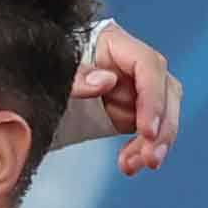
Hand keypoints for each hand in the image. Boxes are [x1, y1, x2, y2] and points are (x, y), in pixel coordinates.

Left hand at [61, 19, 180, 173]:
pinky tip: (131, 163)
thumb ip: (78, 75)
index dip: (153, 98)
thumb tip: (106, 81)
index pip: (148, 66)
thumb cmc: (50, 69)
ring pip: (164, 114)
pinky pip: (150, 132)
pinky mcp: (136, 110)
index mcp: (115, 42)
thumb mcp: (55, 71)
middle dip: (162, 128)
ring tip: (136, 165)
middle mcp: (133, 64)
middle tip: (150, 157)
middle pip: (165, 92)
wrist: (42, 83)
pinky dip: (143, 149)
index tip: (147, 130)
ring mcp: (138, 88)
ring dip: (155, 144)